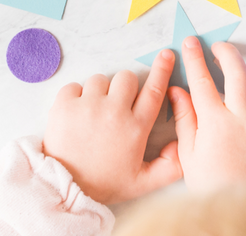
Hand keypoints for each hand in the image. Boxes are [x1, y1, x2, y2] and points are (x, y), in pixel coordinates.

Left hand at [43, 49, 181, 204]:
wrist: (62, 190)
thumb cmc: (103, 184)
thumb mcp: (142, 183)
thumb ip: (170, 167)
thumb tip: (182, 145)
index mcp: (136, 128)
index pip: (155, 90)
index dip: (162, 69)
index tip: (166, 54)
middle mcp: (115, 113)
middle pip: (127, 77)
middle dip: (124, 87)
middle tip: (116, 105)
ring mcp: (88, 107)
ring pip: (100, 79)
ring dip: (99, 92)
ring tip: (93, 114)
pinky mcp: (64, 106)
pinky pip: (74, 86)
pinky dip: (75, 96)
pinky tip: (76, 114)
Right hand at [169, 37, 245, 191]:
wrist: (240, 213)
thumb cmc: (210, 184)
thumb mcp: (188, 154)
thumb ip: (185, 119)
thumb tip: (176, 91)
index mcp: (214, 122)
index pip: (201, 80)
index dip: (194, 57)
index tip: (190, 42)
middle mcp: (242, 118)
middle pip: (238, 71)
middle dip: (226, 52)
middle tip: (218, 48)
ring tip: (243, 90)